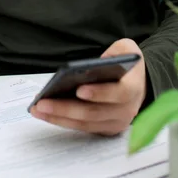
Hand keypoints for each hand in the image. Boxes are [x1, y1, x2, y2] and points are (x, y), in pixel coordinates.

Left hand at [30, 39, 145, 134]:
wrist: (139, 82)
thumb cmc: (127, 64)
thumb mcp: (125, 48)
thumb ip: (113, 53)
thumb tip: (89, 67)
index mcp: (133, 88)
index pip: (119, 93)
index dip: (100, 93)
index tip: (79, 89)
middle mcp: (127, 110)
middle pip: (94, 112)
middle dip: (66, 107)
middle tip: (43, 102)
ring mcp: (116, 122)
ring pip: (85, 122)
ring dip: (59, 117)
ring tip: (38, 108)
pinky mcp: (105, 129)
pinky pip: (82, 127)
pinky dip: (62, 120)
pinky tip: (46, 113)